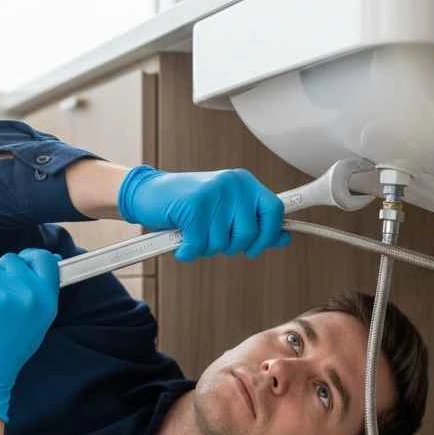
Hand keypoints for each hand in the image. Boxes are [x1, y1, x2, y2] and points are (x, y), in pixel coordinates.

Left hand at [0, 249, 58, 422]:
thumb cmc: (7, 351)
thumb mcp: (37, 323)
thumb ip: (40, 293)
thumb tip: (46, 261)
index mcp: (47, 302)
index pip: (45, 260)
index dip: (29, 257)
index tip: (21, 263)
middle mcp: (30, 295)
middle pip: (11, 260)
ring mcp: (5, 295)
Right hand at [116, 166, 291, 260]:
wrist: (148, 193)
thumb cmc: (189, 206)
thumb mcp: (227, 211)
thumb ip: (256, 223)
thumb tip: (285, 237)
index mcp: (245, 183)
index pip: (274, 211)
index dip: (269, 234)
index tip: (255, 246)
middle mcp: (233, 184)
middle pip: (249, 234)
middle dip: (230, 246)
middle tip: (212, 236)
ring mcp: (214, 194)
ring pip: (223, 243)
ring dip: (205, 248)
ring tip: (194, 232)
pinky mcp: (193, 206)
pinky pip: (200, 245)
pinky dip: (188, 251)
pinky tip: (181, 242)